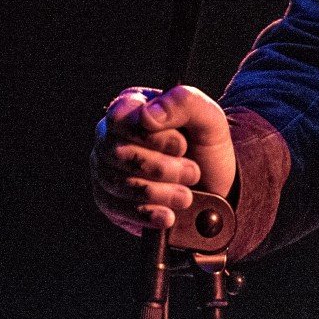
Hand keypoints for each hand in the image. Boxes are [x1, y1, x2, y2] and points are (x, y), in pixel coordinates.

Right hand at [91, 85, 235, 235]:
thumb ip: (184, 103)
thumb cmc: (206, 146)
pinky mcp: (108, 200)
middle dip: (161, 168)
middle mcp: (110, 135)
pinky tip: (168, 215)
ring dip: (159, 192)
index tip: (181, 146)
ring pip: (119, 183)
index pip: (121, 118)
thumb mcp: (209, 118)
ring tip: (186, 196)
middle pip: (119, 153)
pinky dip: (147, 213)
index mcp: (132, 106)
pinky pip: (117, 209)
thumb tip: (147, 115)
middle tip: (192, 173)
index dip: (152, 136)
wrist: (214, 187)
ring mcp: (104, 168)